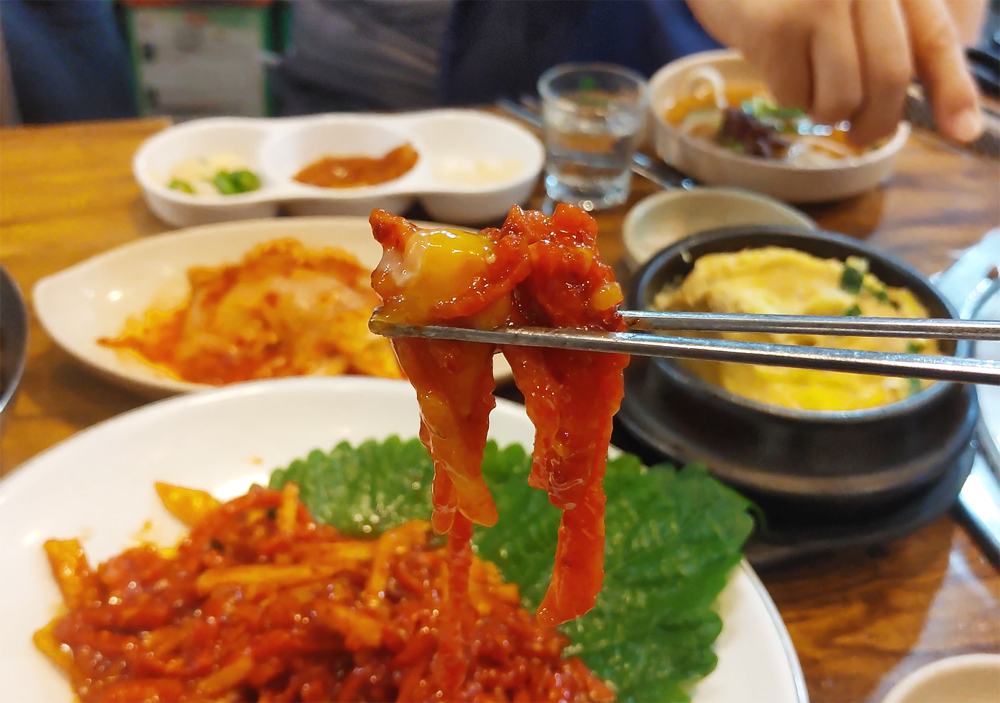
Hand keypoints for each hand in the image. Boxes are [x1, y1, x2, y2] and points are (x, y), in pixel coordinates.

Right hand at [687, 0, 984, 144]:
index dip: (952, 89)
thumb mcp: (852, 0)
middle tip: (860, 135)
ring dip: (825, 112)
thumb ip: (891, 37)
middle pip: (890, 78)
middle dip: (877, 122)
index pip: (934, 37)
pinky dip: (787, 95)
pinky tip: (777, 65)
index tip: (963, 131)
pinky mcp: (776, 29)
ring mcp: (818, 4)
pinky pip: (794, 96)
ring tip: (809, 88)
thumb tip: (919, 105)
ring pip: (842, 98)